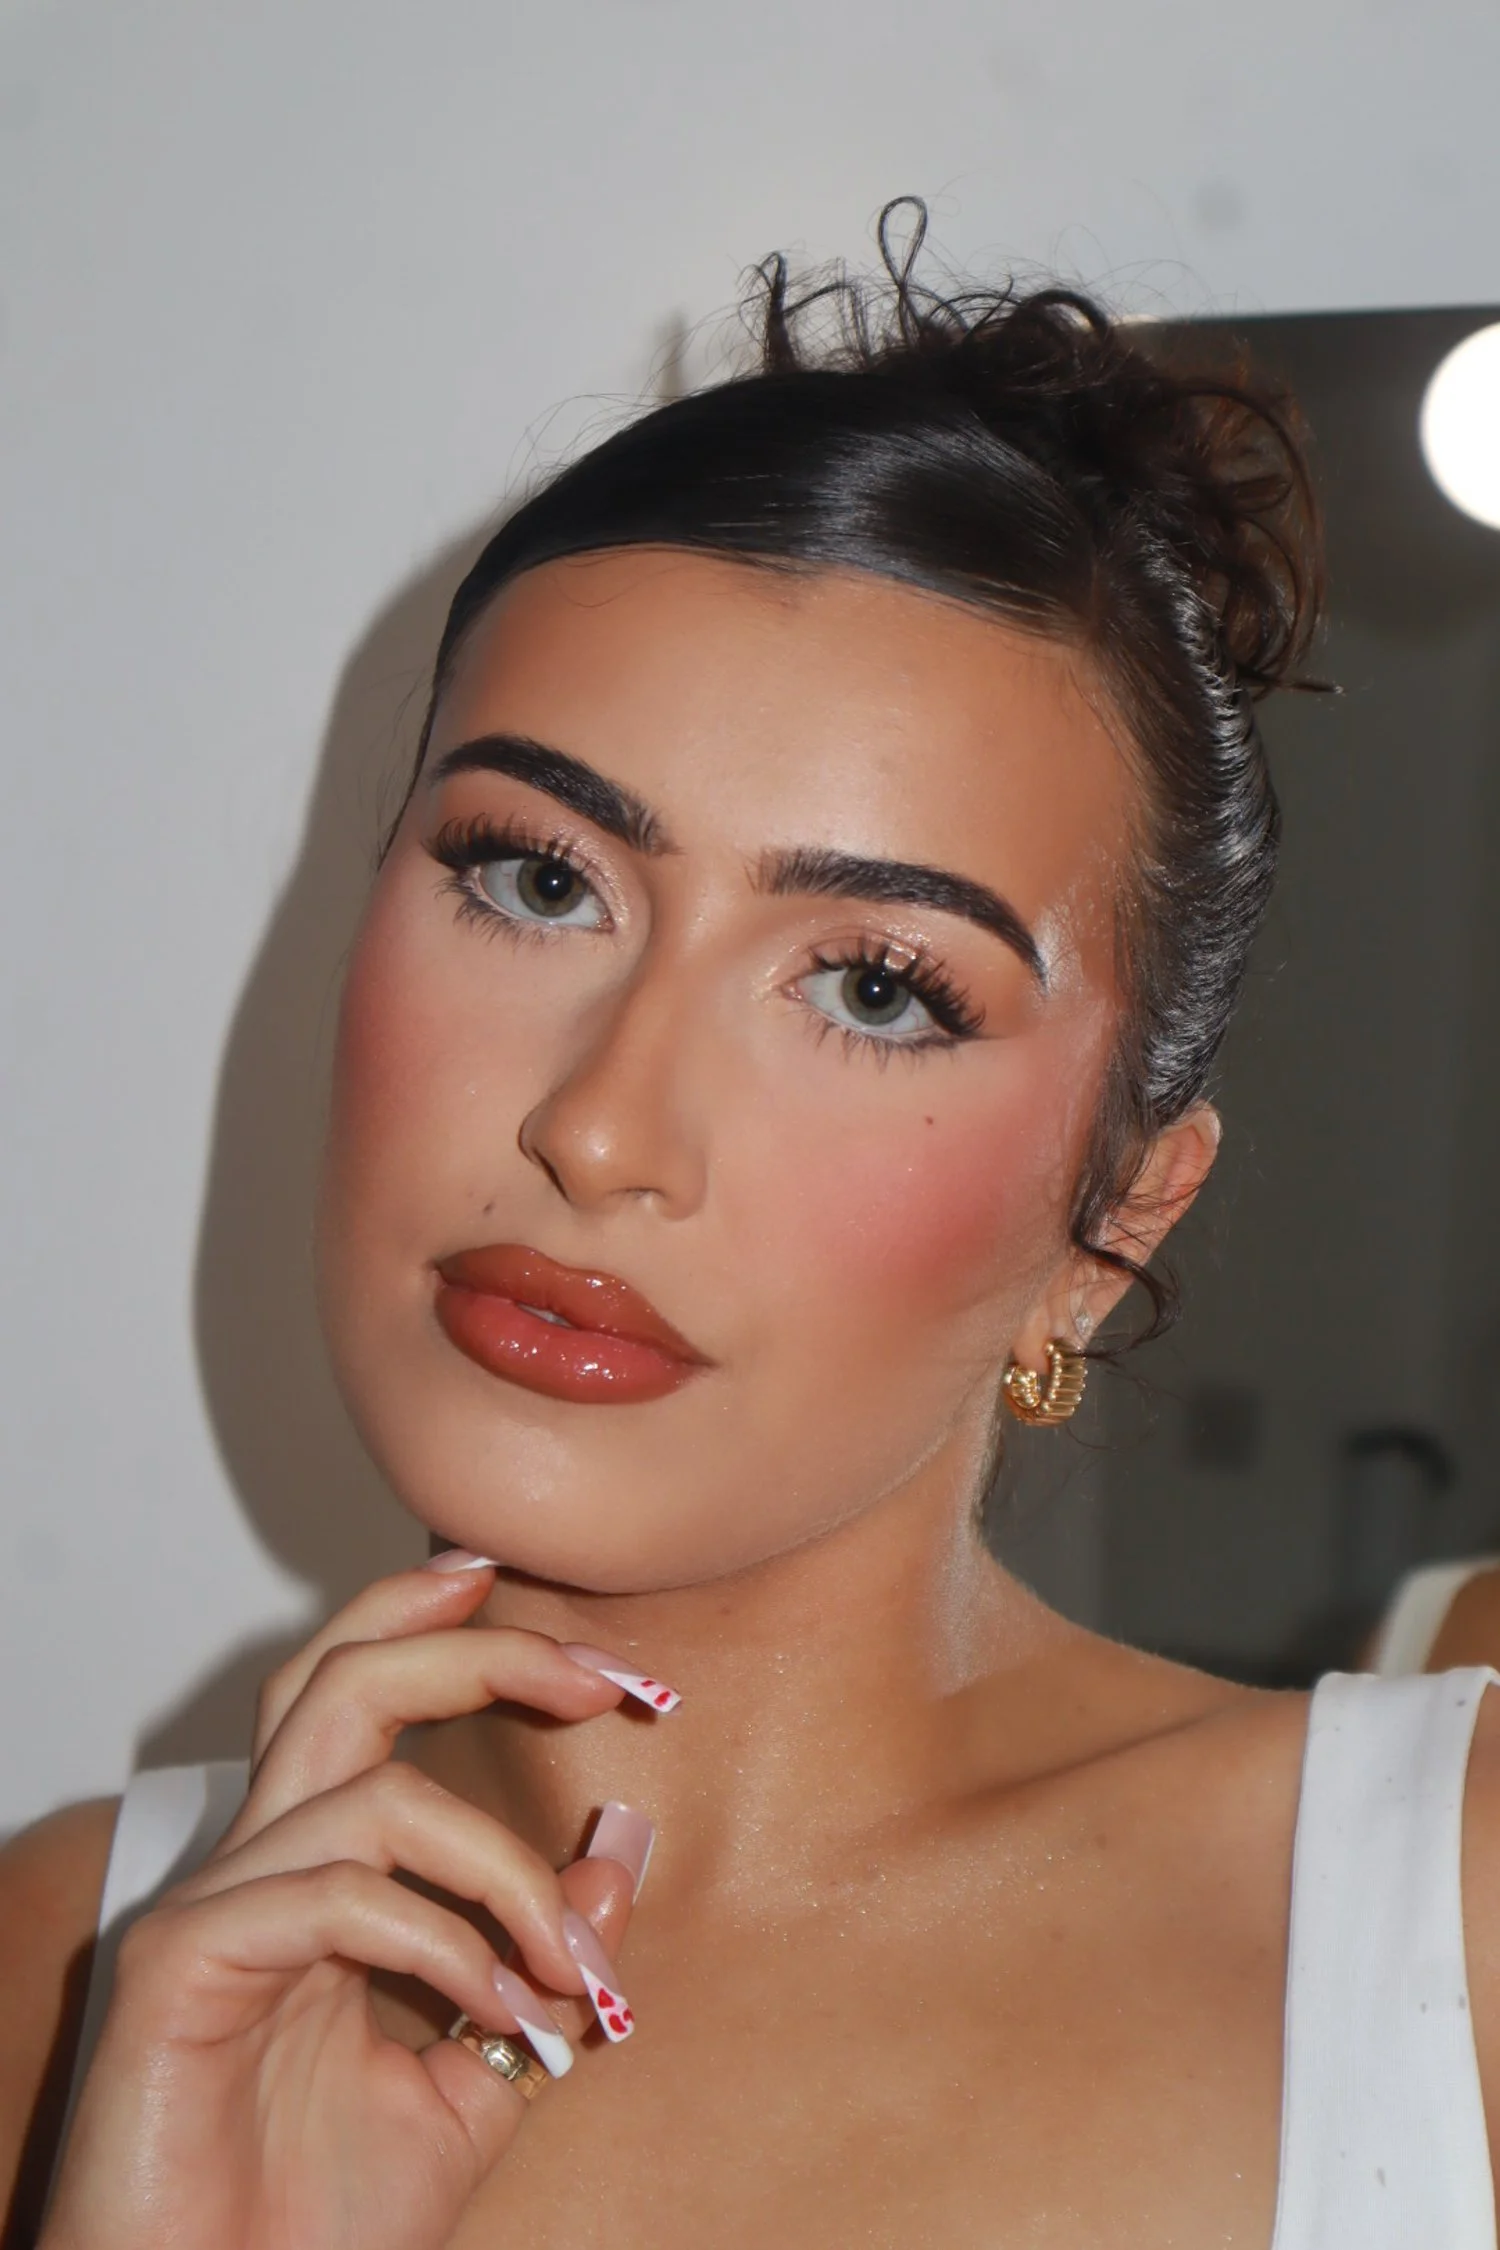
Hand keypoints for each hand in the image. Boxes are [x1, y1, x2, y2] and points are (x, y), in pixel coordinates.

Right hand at [42, 1561, 657, 2249]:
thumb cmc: (313, 2224)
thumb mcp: (474, 2086)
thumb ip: (541, 1974)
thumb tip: (621, 1857)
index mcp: (311, 1872)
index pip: (363, 1695)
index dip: (459, 1639)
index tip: (591, 1655)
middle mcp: (254, 1865)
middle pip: (344, 1680)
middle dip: (480, 1653)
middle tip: (597, 1677)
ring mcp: (211, 1907)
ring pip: (370, 1797)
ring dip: (503, 1867)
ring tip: (568, 1963)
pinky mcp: (180, 1963)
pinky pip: (335, 1896)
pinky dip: (441, 1939)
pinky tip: (493, 2005)